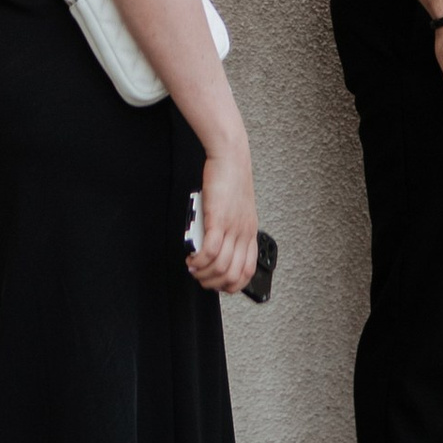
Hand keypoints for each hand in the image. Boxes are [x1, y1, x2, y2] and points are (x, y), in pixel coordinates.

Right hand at [187, 140, 258, 294]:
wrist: (231, 158)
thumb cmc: (232, 180)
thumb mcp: (237, 210)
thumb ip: (230, 230)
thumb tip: (215, 247)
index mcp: (250, 232)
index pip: (248, 271)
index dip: (232, 284)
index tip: (217, 284)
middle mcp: (244, 233)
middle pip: (233, 275)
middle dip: (213, 284)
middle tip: (200, 278)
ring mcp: (233, 228)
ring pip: (221, 267)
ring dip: (203, 274)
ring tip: (193, 268)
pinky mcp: (218, 220)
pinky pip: (210, 252)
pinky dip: (198, 262)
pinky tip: (191, 259)